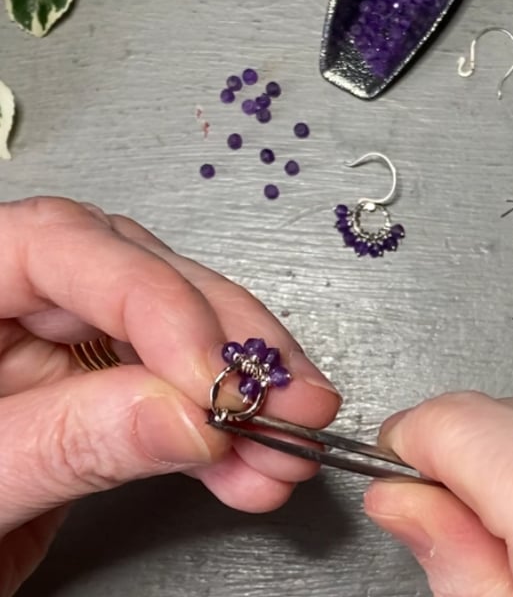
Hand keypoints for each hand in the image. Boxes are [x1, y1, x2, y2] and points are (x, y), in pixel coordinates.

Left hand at [0, 197, 340, 596]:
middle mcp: (11, 297)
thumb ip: (67, 441)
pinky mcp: (93, 388)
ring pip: (174, 335)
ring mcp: (55, 342)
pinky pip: (172, 394)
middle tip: (286, 393)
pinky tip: (254, 463)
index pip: (62, 245)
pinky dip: (221, 435)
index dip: (155, 301)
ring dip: (243, 393)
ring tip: (288, 436)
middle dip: (227, 343)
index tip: (211, 375)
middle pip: (140, 279)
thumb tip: (188, 417)